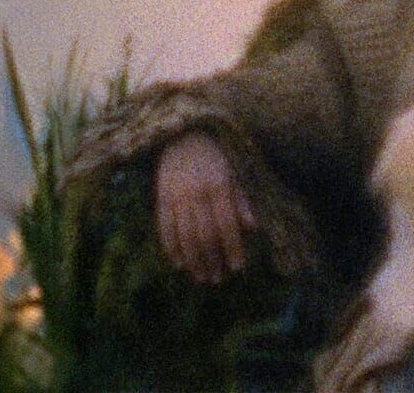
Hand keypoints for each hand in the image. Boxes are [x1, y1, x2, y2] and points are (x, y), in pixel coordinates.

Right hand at [155, 131, 256, 283]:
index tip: (238, 268)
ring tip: (201, 277)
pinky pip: (164, 228)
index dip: (232, 249)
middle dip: (212, 260)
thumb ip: (241, 199)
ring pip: (184, 237)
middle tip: (218, 279)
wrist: (183, 135)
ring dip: (193, 260)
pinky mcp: (160, 198)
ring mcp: (176, 197)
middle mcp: (196, 194)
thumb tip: (253, 227)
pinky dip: (171, 248)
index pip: (226, 226)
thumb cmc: (215, 155)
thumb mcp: (234, 172)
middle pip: (204, 236)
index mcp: (218, 187)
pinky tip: (179, 263)